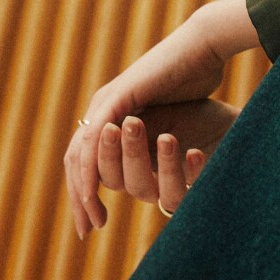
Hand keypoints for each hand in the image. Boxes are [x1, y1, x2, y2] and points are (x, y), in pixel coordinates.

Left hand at [67, 11, 227, 238]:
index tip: (96, 225)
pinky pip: (92, 141)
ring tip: (91, 219)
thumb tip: (166, 174)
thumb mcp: (173, 125)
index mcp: (113, 115)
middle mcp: (102, 108)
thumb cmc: (197, 84)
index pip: (87, 160)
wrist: (204, 49)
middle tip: (87, 230)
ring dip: (82, 190)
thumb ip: (158, 147)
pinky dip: (90, 170)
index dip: (87, 193)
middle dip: (78, 200)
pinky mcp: (117, 97)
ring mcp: (106, 101)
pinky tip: (93, 195)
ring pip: (81, 154)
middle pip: (75, 161)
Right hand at [92, 98, 240, 227]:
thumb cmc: (175, 94)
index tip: (110, 130)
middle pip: (127, 184)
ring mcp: (176, 180)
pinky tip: (196, 152)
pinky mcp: (205, 181)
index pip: (99, 175)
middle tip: (132, 124)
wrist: (215, 84)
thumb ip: (109, 118)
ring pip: (161, 194)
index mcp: (122, 157)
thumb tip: (89, 137)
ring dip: (164, 167)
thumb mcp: (137, 100)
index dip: (101, 164)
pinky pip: (196, 192)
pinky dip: (193, 172)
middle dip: (128, 156)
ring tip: (168, 138)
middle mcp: (147, 174)